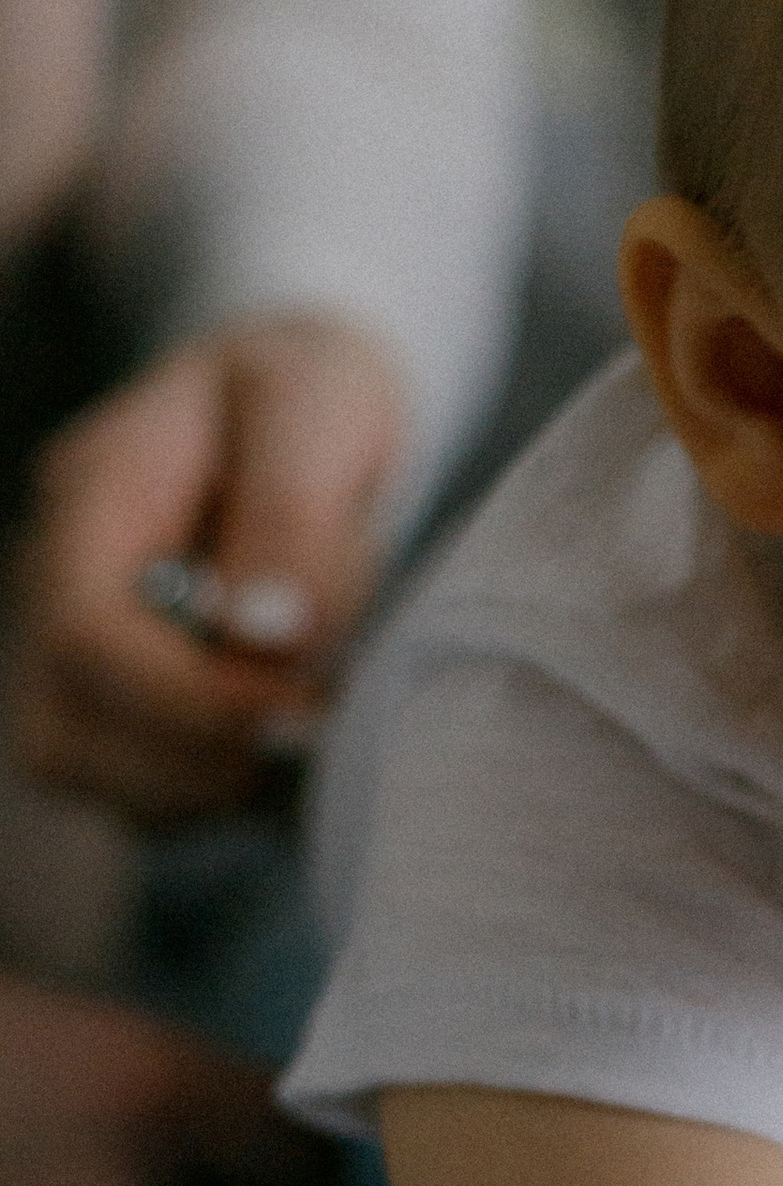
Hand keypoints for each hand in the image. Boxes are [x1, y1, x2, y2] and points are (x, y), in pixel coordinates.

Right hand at [11, 314, 406, 822]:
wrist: (302, 400)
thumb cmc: (310, 390)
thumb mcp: (321, 404)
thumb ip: (295, 507)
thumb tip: (273, 632)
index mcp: (95, 496)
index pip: (83, 632)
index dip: (187, 699)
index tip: (304, 707)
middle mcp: (57, 578)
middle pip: (68, 725)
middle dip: (203, 755)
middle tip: (323, 730)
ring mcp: (76, 647)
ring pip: (92, 775)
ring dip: (206, 784)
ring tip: (307, 731)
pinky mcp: (117, 700)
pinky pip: (135, 792)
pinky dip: (210, 795)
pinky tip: (283, 747)